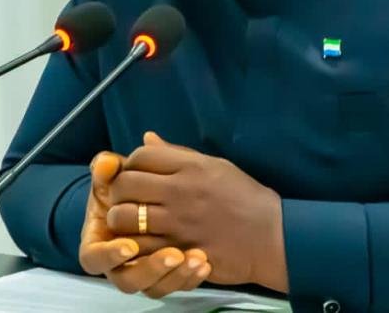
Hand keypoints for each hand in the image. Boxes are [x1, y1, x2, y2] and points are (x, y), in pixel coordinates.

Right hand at [79, 151, 212, 297]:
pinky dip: (190, 277)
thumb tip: (108, 163)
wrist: (154, 196)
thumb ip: (108, 169)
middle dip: (150, 269)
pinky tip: (205, 263)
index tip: (130, 245)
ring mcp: (145, 271)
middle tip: (173, 254)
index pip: (94, 258)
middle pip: (127, 280)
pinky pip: (177, 285)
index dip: (109, 255)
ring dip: (174, 275)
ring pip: (154, 287)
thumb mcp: (117, 175)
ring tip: (196, 257)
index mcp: (100, 241)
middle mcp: (120, 262)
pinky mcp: (168, 274)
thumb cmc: (128, 186)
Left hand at [105, 132, 287, 290]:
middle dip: (118, 191)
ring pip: (125, 217)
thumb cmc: (245, 197)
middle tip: (126, 199)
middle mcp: (181, 191)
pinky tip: (140, 242)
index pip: (141, 155)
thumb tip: (146, 138)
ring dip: (121, 220)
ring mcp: (179, 223)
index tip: (136, 174)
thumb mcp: (215, 165)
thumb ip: (177, 153)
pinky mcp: (179, 250)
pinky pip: (140, 246)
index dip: (131, 163)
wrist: (271, 236)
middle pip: (125, 184)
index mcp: (191, 167)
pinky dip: (133, 245)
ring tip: (129, 223)